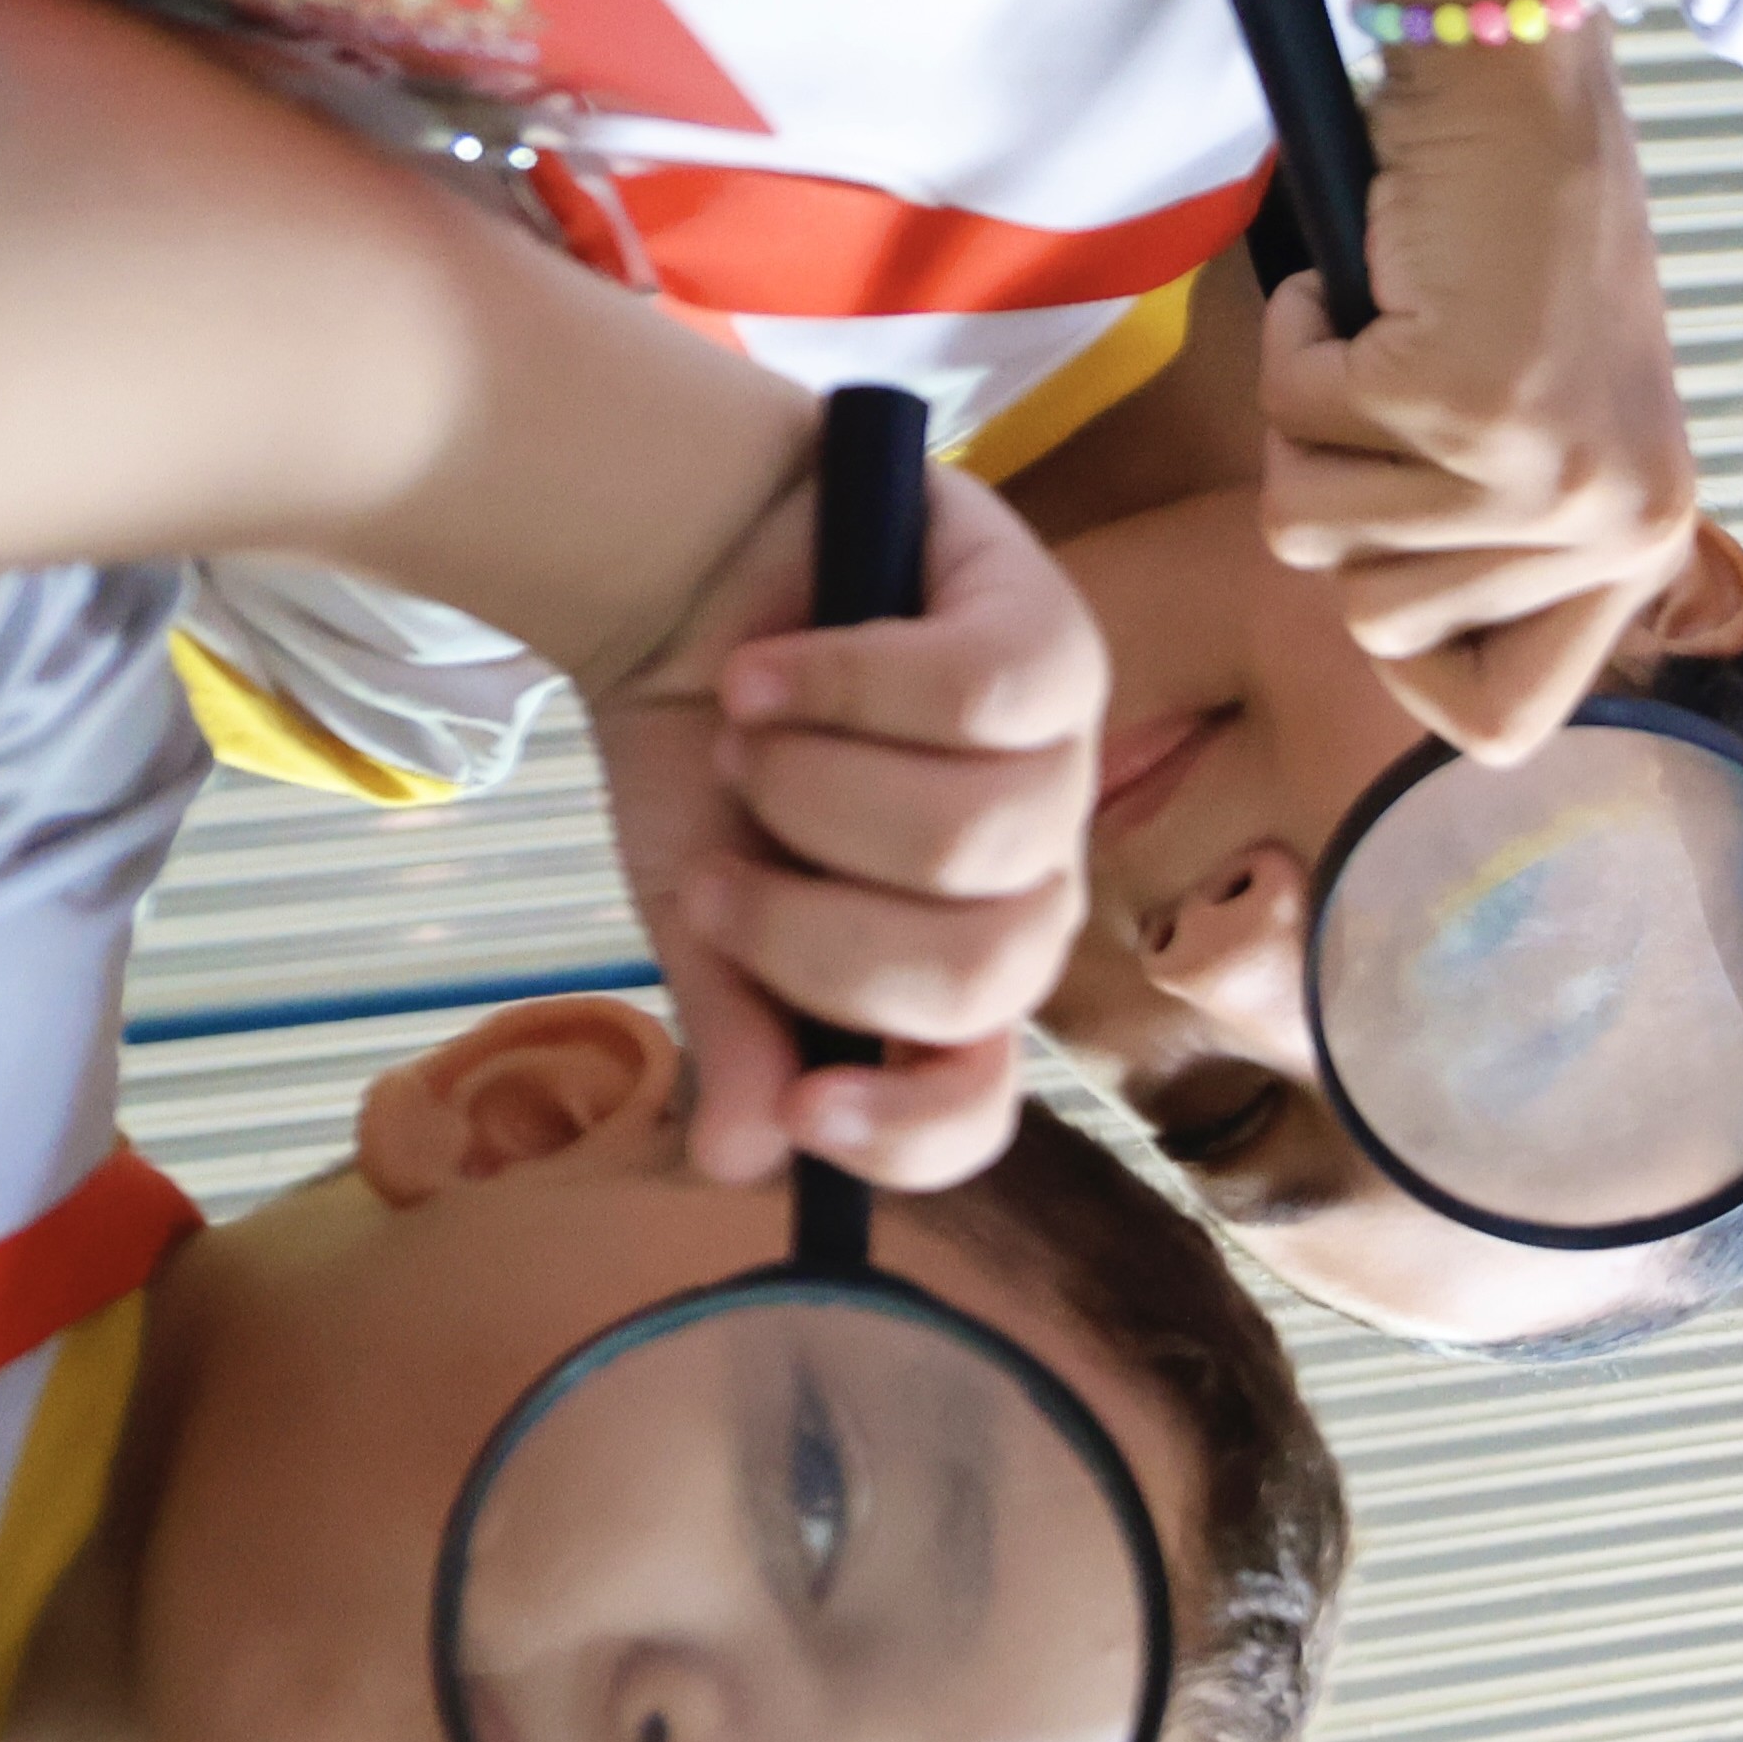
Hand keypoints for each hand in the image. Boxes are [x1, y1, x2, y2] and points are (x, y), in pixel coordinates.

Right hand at [584, 454, 1106, 1189]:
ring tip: (742, 734)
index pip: (976, 1105)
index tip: (803, 1114)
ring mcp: (1058, 764)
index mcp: (949, 979)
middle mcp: (1028, 887)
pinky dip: (840, 680)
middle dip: (815, 931)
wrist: (685, 580)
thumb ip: (733, 1025)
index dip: (910, 1135)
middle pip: (980, 973)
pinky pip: (975, 696)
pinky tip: (763, 671)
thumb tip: (739, 1161)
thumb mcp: (698, 901)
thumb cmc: (709, 758)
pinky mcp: (1052, 639)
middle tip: (718, 869)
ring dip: (809, 787)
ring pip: (974, 835)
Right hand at [1256, 19, 1698, 761]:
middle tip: (1385, 411)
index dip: (1410, 675)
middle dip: (1338, 516)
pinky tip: (1357, 290)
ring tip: (1378, 343)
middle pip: (1375, 632)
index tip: (1381, 583)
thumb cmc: (1526, 260)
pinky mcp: (1458, 398)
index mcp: (1640, 553)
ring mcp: (1537, 473)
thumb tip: (1391, 644)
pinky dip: (1292, 339)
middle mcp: (1609, 530)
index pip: (1505, 729)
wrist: (1526, 97)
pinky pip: (1291, 418)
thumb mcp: (1548, 442)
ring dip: (1306, 426)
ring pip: (1310, 532)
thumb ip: (1497, 556)